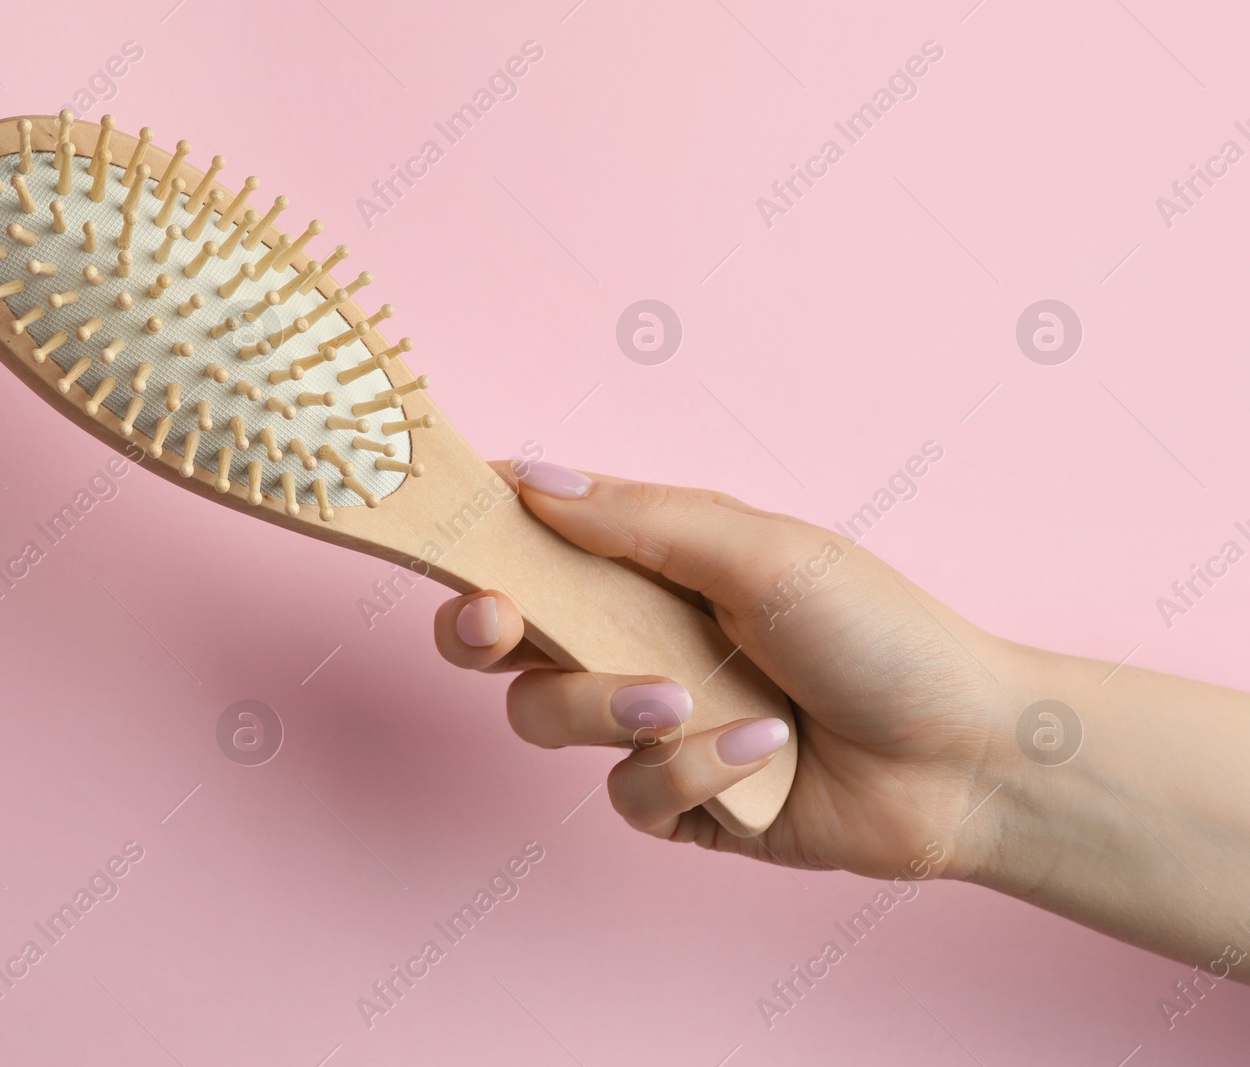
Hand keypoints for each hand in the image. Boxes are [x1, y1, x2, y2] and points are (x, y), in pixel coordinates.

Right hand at [434, 462, 1020, 881]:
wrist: (966, 756)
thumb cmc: (878, 632)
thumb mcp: (761, 552)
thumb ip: (640, 521)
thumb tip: (529, 477)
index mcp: (651, 567)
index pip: (537, 542)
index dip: (480, 537)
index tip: (446, 529)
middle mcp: (637, 640)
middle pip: (508, 640)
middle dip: (484, 631)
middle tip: (497, 622)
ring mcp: (652, 725)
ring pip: (550, 720)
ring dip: (603, 709)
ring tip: (679, 701)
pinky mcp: (678, 803)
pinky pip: (628, 796)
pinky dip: (688, 773)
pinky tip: (758, 754)